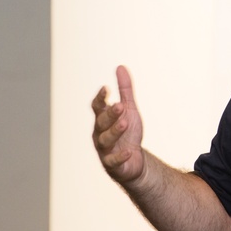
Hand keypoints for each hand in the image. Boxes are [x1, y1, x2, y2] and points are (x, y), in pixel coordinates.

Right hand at [91, 65, 145, 185]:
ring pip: (105, 139)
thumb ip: (125, 90)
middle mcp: (100, 133)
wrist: (133, 161)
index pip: (97, 107)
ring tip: (125, 123)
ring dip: (114, 131)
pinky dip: (120, 156)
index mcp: (102, 119)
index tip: (106, 88)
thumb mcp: (129, 109)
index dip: (100, 98)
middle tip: (120, 105)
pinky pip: (114, 160)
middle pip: (101, 122)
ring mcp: (105, 149)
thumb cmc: (128, 133)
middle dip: (110, 114)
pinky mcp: (112, 164)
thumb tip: (120, 66)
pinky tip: (129, 151)